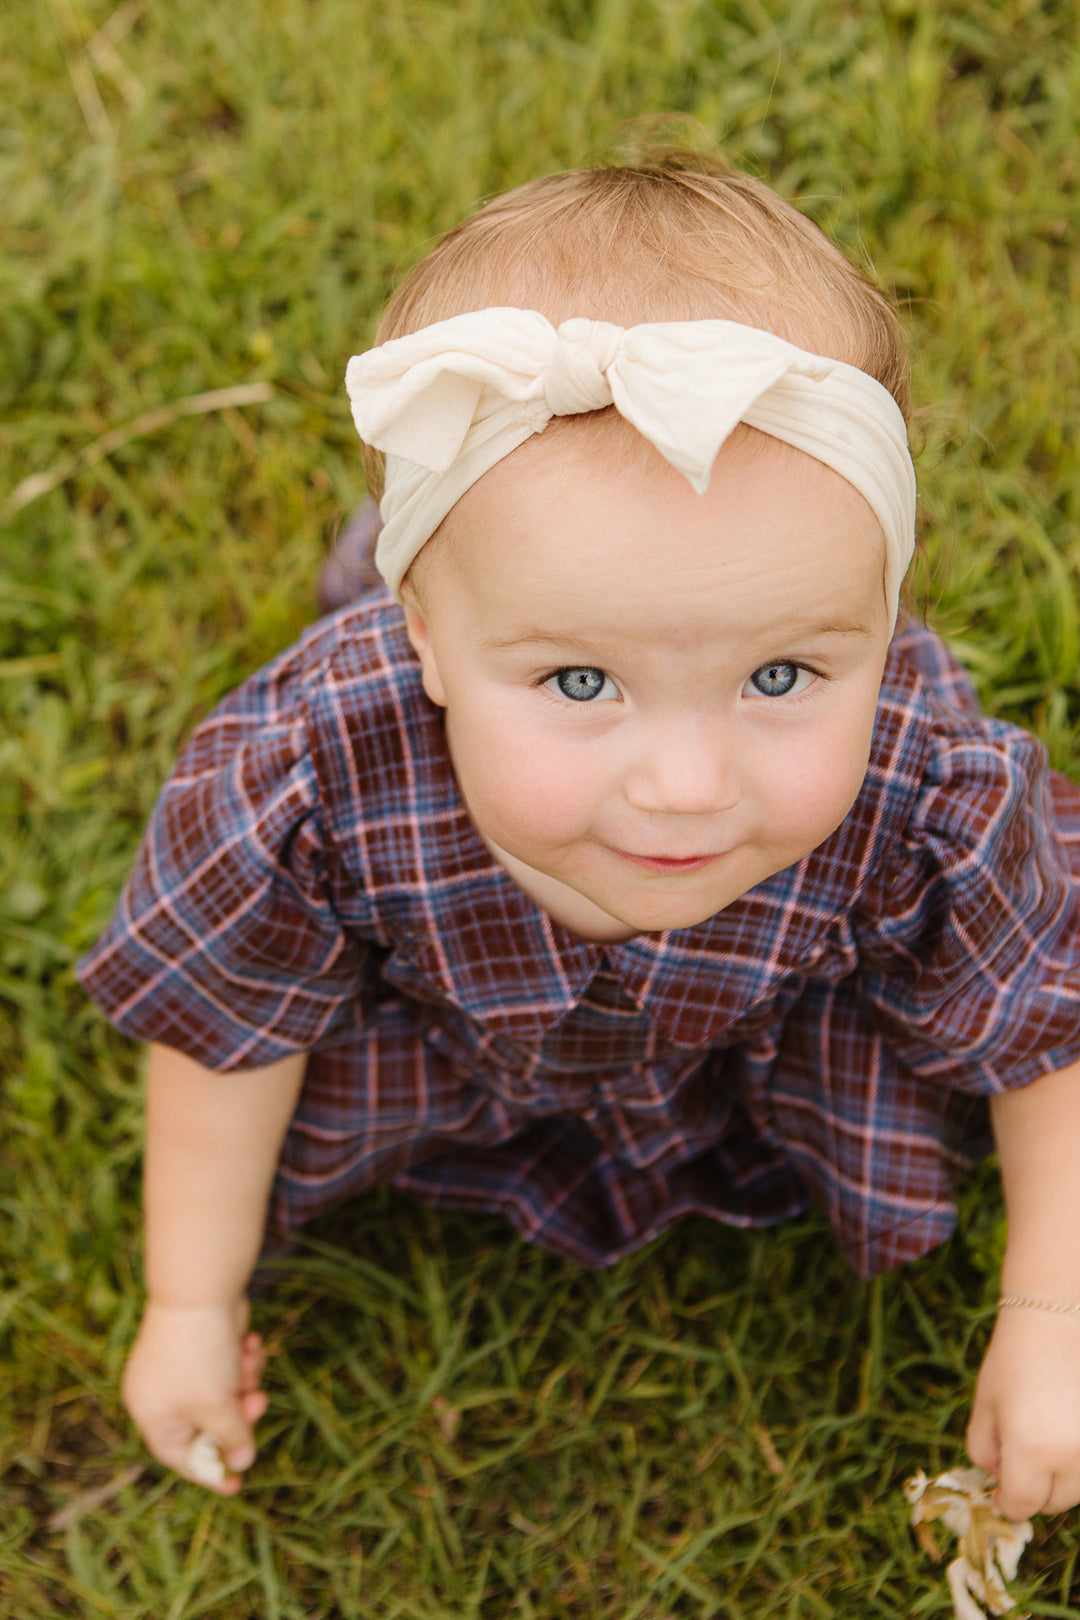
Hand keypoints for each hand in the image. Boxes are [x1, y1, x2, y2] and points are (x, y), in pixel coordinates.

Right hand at [121, 1298, 267, 1494]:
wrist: (200, 1291)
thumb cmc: (200, 1355)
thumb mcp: (217, 1405)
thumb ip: (231, 1437)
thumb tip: (242, 1462)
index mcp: (153, 1415)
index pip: (181, 1457)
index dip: (210, 1471)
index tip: (237, 1485)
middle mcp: (162, 1393)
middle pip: (208, 1425)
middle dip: (238, 1414)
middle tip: (259, 1401)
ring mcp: (182, 1368)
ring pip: (224, 1395)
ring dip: (245, 1382)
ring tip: (250, 1361)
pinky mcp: (202, 1347)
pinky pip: (228, 1368)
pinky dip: (243, 1360)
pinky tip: (250, 1342)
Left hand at [967, 1306, 1079, 1517]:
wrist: (1055, 1320)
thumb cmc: (1014, 1359)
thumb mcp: (986, 1404)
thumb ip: (983, 1450)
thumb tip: (997, 1480)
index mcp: (1031, 1449)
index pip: (1022, 1504)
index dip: (1007, 1503)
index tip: (1000, 1494)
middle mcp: (1071, 1456)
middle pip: (1054, 1502)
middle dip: (1034, 1490)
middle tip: (1020, 1460)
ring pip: (1078, 1488)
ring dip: (1060, 1477)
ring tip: (1045, 1438)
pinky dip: (1077, 1458)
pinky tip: (1065, 1429)